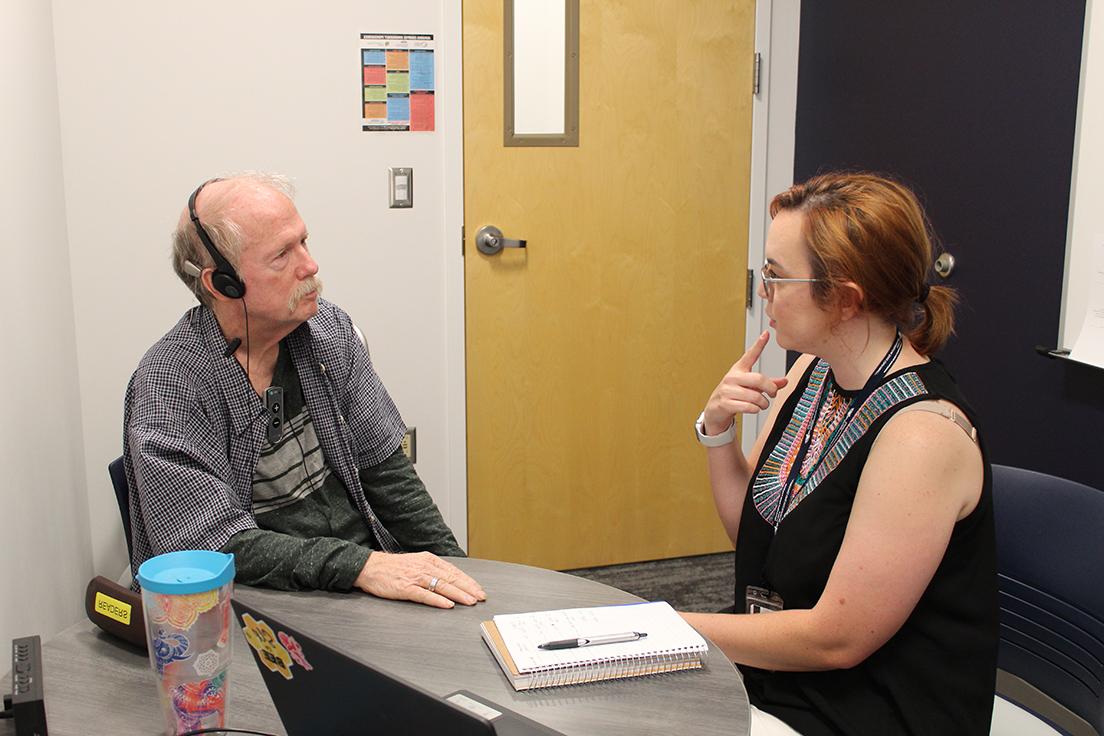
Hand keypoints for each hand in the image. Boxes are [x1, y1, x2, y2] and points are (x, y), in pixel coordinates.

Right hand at [354, 551, 486, 608]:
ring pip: (441, 586)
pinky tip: (447, 604)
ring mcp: (415, 577)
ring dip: (458, 594)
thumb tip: (450, 580)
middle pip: (451, 578)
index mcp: (428, 560)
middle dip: (468, 589)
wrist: (369, 567)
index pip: (453, 571)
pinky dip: (437, 600)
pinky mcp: (405, 588)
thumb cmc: (392, 568)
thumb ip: (432, 570)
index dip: (468, 581)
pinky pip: (424, 594)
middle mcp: (424, 567)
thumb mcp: (416, 563)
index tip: (478, 589)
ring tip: (469, 601)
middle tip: (480, 597)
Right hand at [703, 330, 788, 434]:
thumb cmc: (734, 395)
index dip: (759, 344)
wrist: (715, 410)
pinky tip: (754, 409)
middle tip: (773, 393)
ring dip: (763, 403)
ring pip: (755, 396)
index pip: (750, 355)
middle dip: (771, 388)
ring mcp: (728, 390)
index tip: (766, 334)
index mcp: (739, 370)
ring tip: (762, 404)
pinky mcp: (725, 403)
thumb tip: (784, 381)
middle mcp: (733, 377)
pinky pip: (748, 407)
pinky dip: (755, 410)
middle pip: (758, 379)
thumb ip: (768, 384)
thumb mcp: (750, 387)